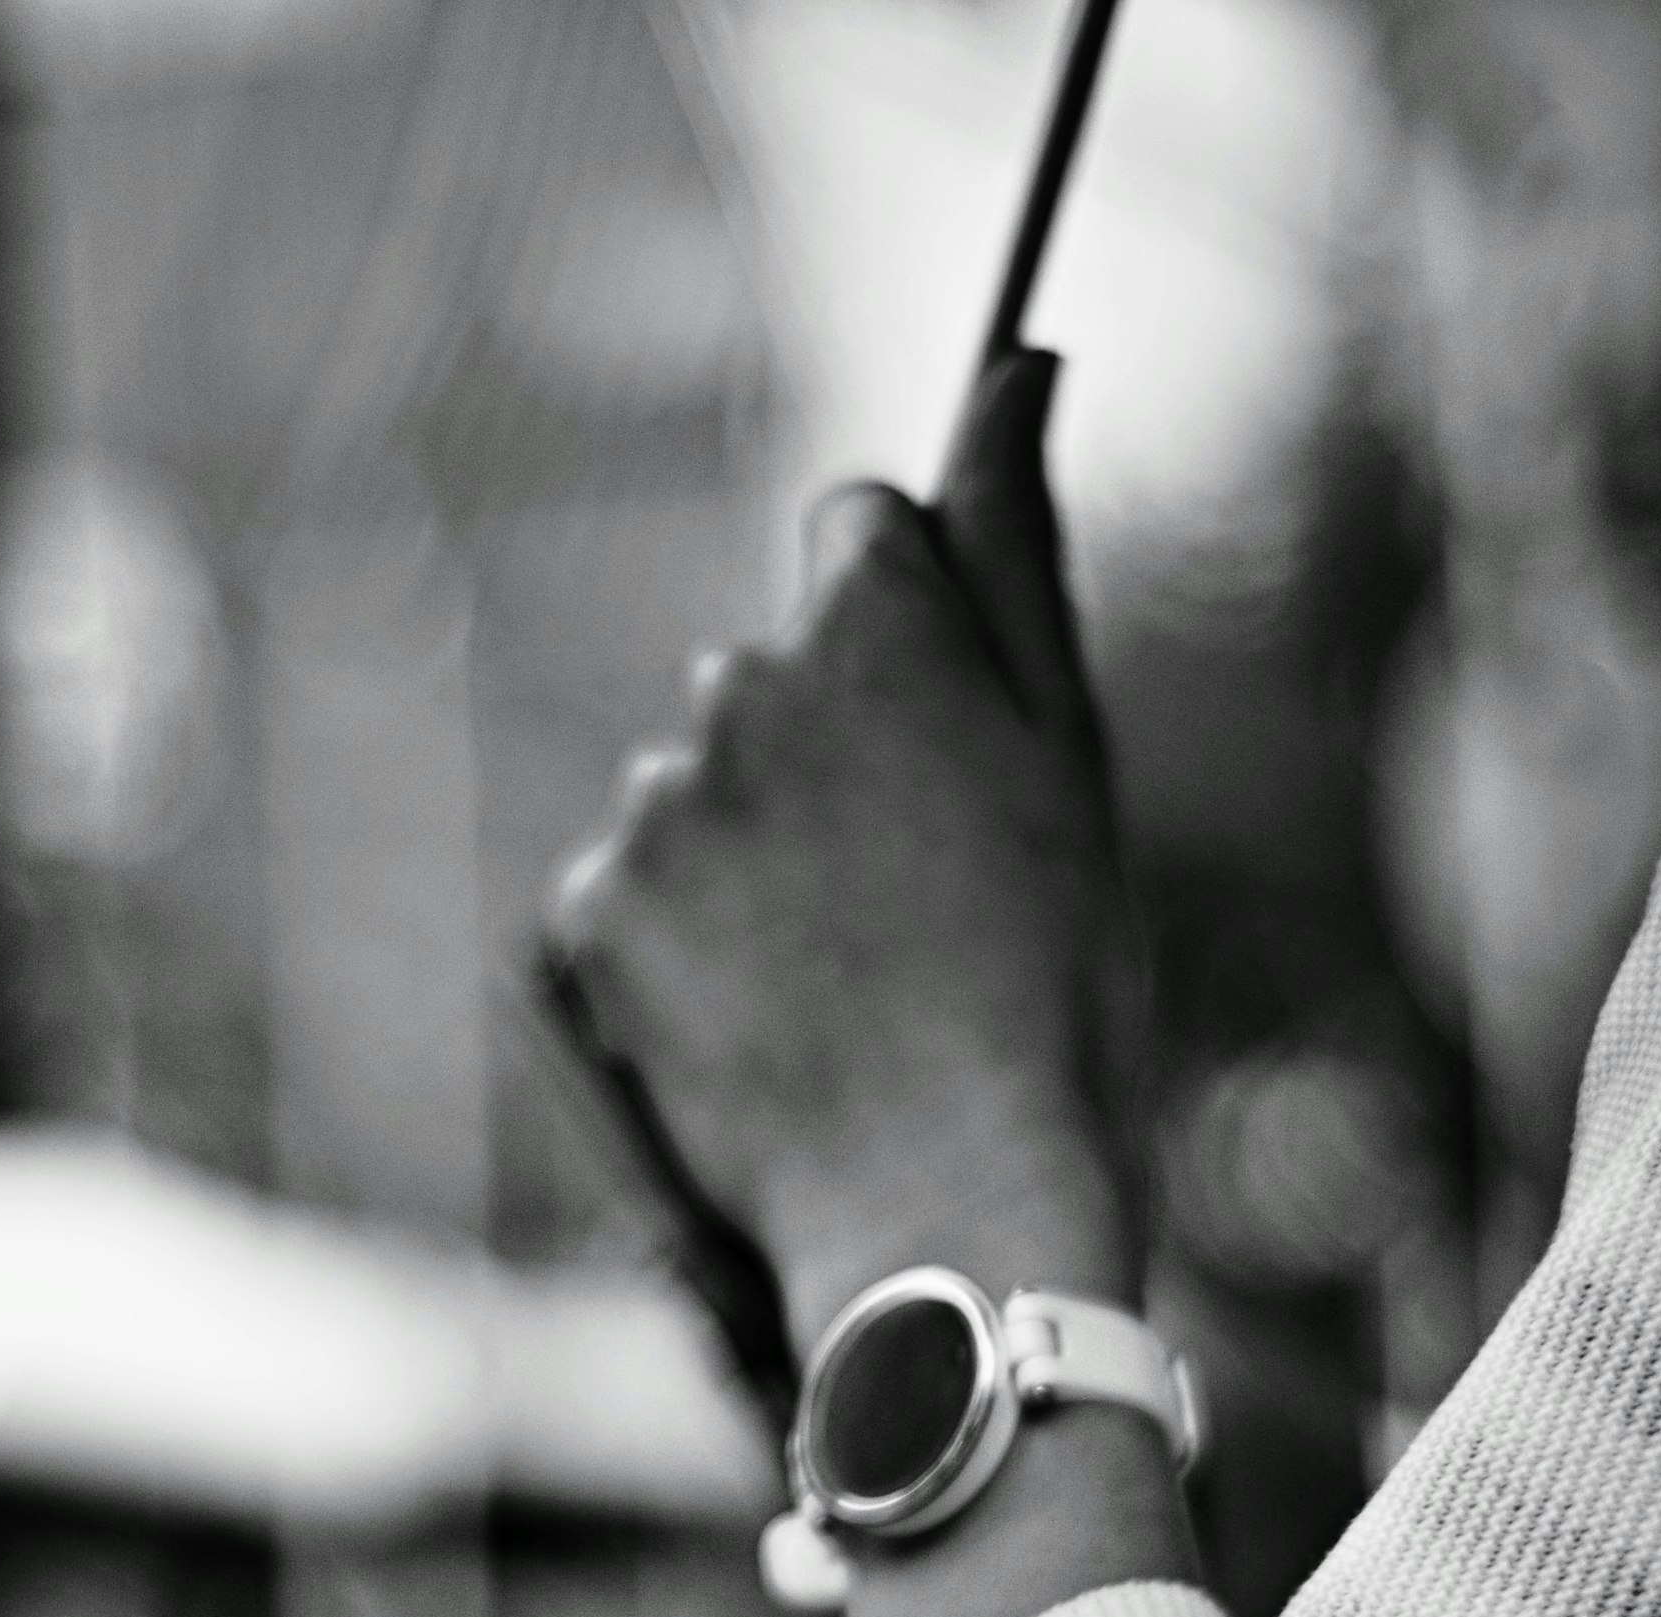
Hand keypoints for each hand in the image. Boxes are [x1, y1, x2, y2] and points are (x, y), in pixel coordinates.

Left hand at [546, 351, 1144, 1351]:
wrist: (949, 1207)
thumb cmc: (1054, 992)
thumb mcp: (1071, 758)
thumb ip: (1017, 549)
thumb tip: (1017, 365)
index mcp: (875, 624)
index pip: (856, 528)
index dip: (909, 637)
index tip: (944, 751)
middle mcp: (743, 684)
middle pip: (775, 678)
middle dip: (831, 766)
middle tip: (918, 912)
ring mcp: (657, 803)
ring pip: (702, 798)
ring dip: (754, 867)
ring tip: (844, 990)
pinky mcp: (589, 913)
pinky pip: (628, 899)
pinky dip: (679, 956)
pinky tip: (761, 1029)